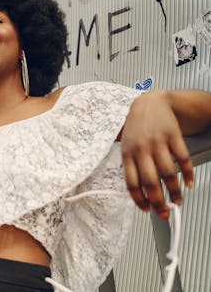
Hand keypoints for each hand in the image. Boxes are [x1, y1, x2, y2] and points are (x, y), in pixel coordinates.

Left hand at [121, 90, 193, 219]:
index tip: (145, 209)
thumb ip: (130, 165)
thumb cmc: (136, 127)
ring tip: (177, 201)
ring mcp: (158, 142)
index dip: (138, 199)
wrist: (149, 102)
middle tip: (164, 213)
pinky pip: (183, 159)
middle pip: (151, 181)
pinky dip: (188, 174)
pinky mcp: (173, 136)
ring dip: (174, 191)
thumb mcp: (126, 145)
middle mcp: (141, 149)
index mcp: (127, 153)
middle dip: (158, 201)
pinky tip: (189, 184)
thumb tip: (136, 192)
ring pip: (168, 173)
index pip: (131, 182)